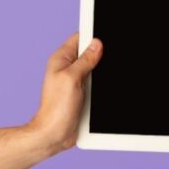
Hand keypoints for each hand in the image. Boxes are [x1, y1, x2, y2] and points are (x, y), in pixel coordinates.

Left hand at [28, 33, 102, 153]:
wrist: (55, 133)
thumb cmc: (57, 108)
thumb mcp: (72, 78)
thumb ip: (85, 60)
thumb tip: (97, 44)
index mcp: (60, 60)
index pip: (79, 38)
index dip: (93, 35)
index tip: (108, 34)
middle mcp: (67, 68)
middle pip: (89, 52)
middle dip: (102, 52)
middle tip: (113, 54)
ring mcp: (75, 80)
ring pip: (95, 67)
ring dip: (103, 69)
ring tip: (107, 73)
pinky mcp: (83, 92)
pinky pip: (97, 81)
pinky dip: (103, 82)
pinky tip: (107, 85)